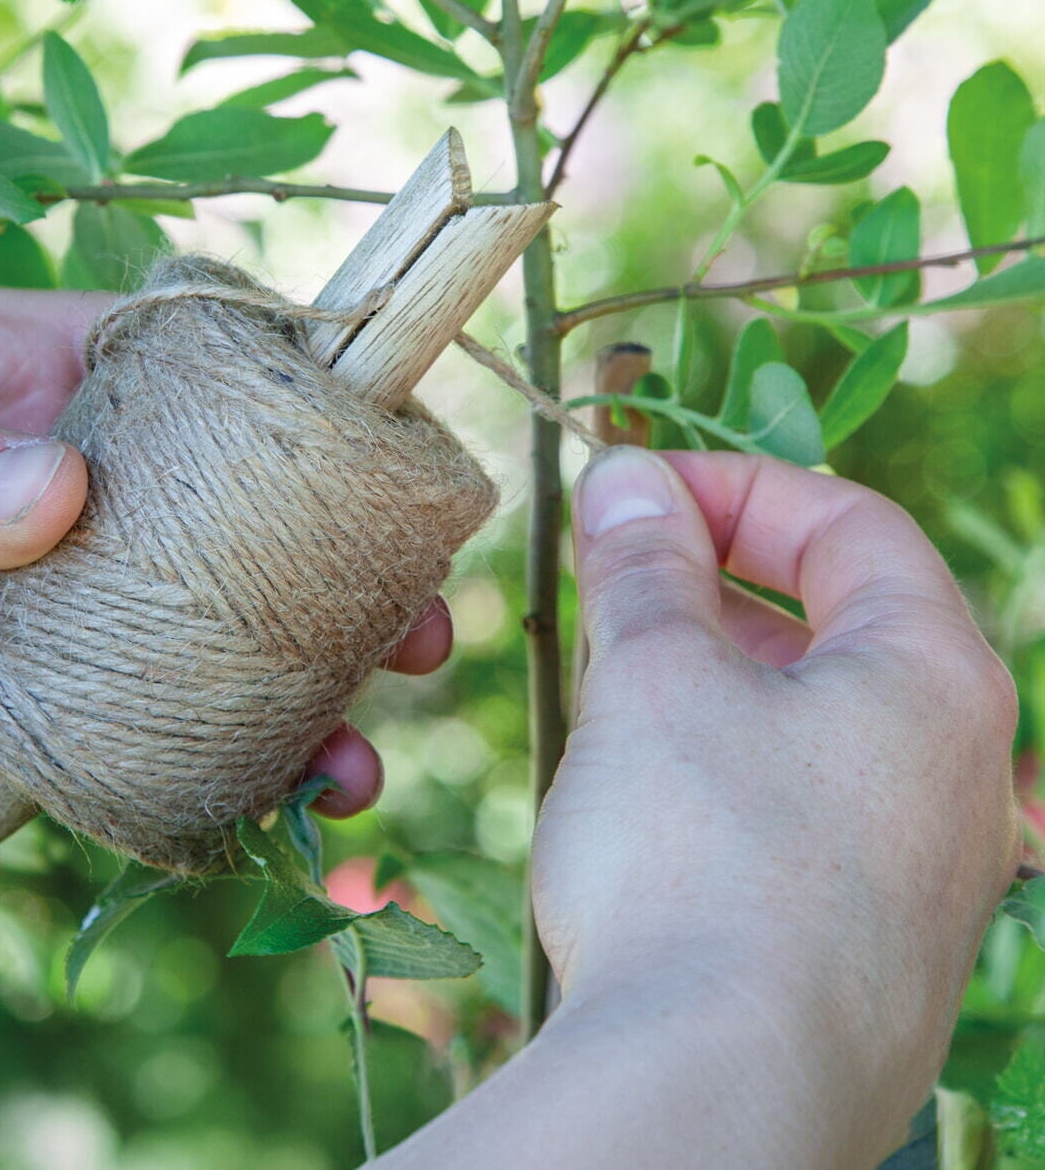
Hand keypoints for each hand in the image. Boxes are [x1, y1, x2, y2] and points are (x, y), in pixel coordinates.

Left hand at [0, 285, 448, 808]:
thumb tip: (64, 497)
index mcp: (2, 379)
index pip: (180, 374)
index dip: (293, 404)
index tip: (392, 456)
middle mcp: (33, 490)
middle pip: (215, 526)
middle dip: (320, 574)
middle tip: (414, 626)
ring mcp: (20, 609)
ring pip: (180, 644)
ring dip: (275, 692)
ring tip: (354, 747)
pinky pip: (99, 740)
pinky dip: (173, 772)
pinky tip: (244, 806)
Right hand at [384, 449, 1015, 1168]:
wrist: (717, 1094)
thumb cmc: (696, 858)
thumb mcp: (653, 679)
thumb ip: (645, 564)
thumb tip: (626, 478)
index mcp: (937, 678)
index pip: (849, 524)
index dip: (731, 486)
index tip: (628, 492)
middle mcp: (963, 773)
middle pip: (838, 625)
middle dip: (712, 586)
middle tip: (609, 587)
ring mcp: (931, 873)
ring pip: (818, 726)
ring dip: (713, 683)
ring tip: (613, 693)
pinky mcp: (880, 952)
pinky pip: (810, 816)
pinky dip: (731, 774)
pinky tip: (649, 807)